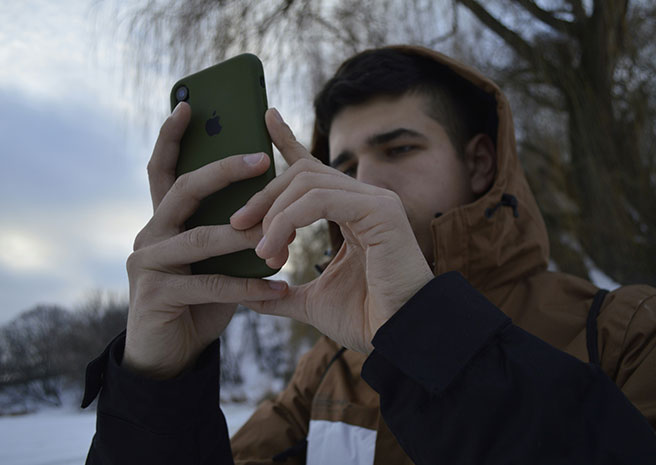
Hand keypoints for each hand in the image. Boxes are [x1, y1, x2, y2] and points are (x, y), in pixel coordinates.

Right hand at [123, 102, 288, 378]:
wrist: (170, 353)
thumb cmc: (200, 300)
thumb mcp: (216, 258)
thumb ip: (230, 228)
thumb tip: (270, 195)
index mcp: (164, 220)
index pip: (164, 169)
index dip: (172, 136)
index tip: (189, 104)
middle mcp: (149, 234)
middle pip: (183, 190)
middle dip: (222, 171)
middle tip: (261, 158)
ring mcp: (146, 264)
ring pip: (199, 238)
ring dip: (243, 235)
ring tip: (279, 234)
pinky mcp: (154, 295)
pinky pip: (210, 285)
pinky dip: (248, 286)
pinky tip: (279, 290)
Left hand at [230, 109, 433, 353]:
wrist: (400, 339)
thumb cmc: (367, 318)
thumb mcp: (313, 302)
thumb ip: (283, 293)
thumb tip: (249, 296)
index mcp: (353, 212)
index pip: (315, 168)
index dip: (288, 142)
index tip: (265, 119)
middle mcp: (366, 199)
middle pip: (302, 172)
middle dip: (264, 196)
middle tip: (239, 227)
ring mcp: (376, 201)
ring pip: (308, 181)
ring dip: (274, 214)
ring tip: (261, 251)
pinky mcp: (380, 211)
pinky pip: (321, 199)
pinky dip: (289, 219)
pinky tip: (274, 246)